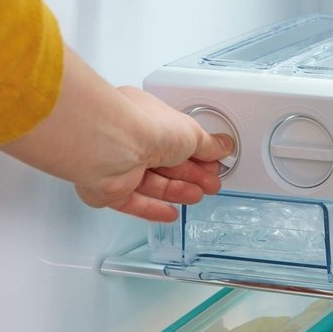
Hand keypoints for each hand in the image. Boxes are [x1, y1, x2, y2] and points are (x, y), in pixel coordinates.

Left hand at [76, 86, 234, 221]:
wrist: (114, 146)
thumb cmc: (146, 126)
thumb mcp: (192, 133)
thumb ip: (208, 144)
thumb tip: (222, 146)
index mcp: (147, 118)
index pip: (175, 138)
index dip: (196, 152)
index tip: (213, 162)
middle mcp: (130, 140)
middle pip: (165, 162)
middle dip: (191, 174)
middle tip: (210, 183)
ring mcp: (119, 165)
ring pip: (152, 183)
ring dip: (177, 191)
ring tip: (197, 196)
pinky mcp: (110, 189)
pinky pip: (133, 202)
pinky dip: (153, 209)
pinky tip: (169, 213)